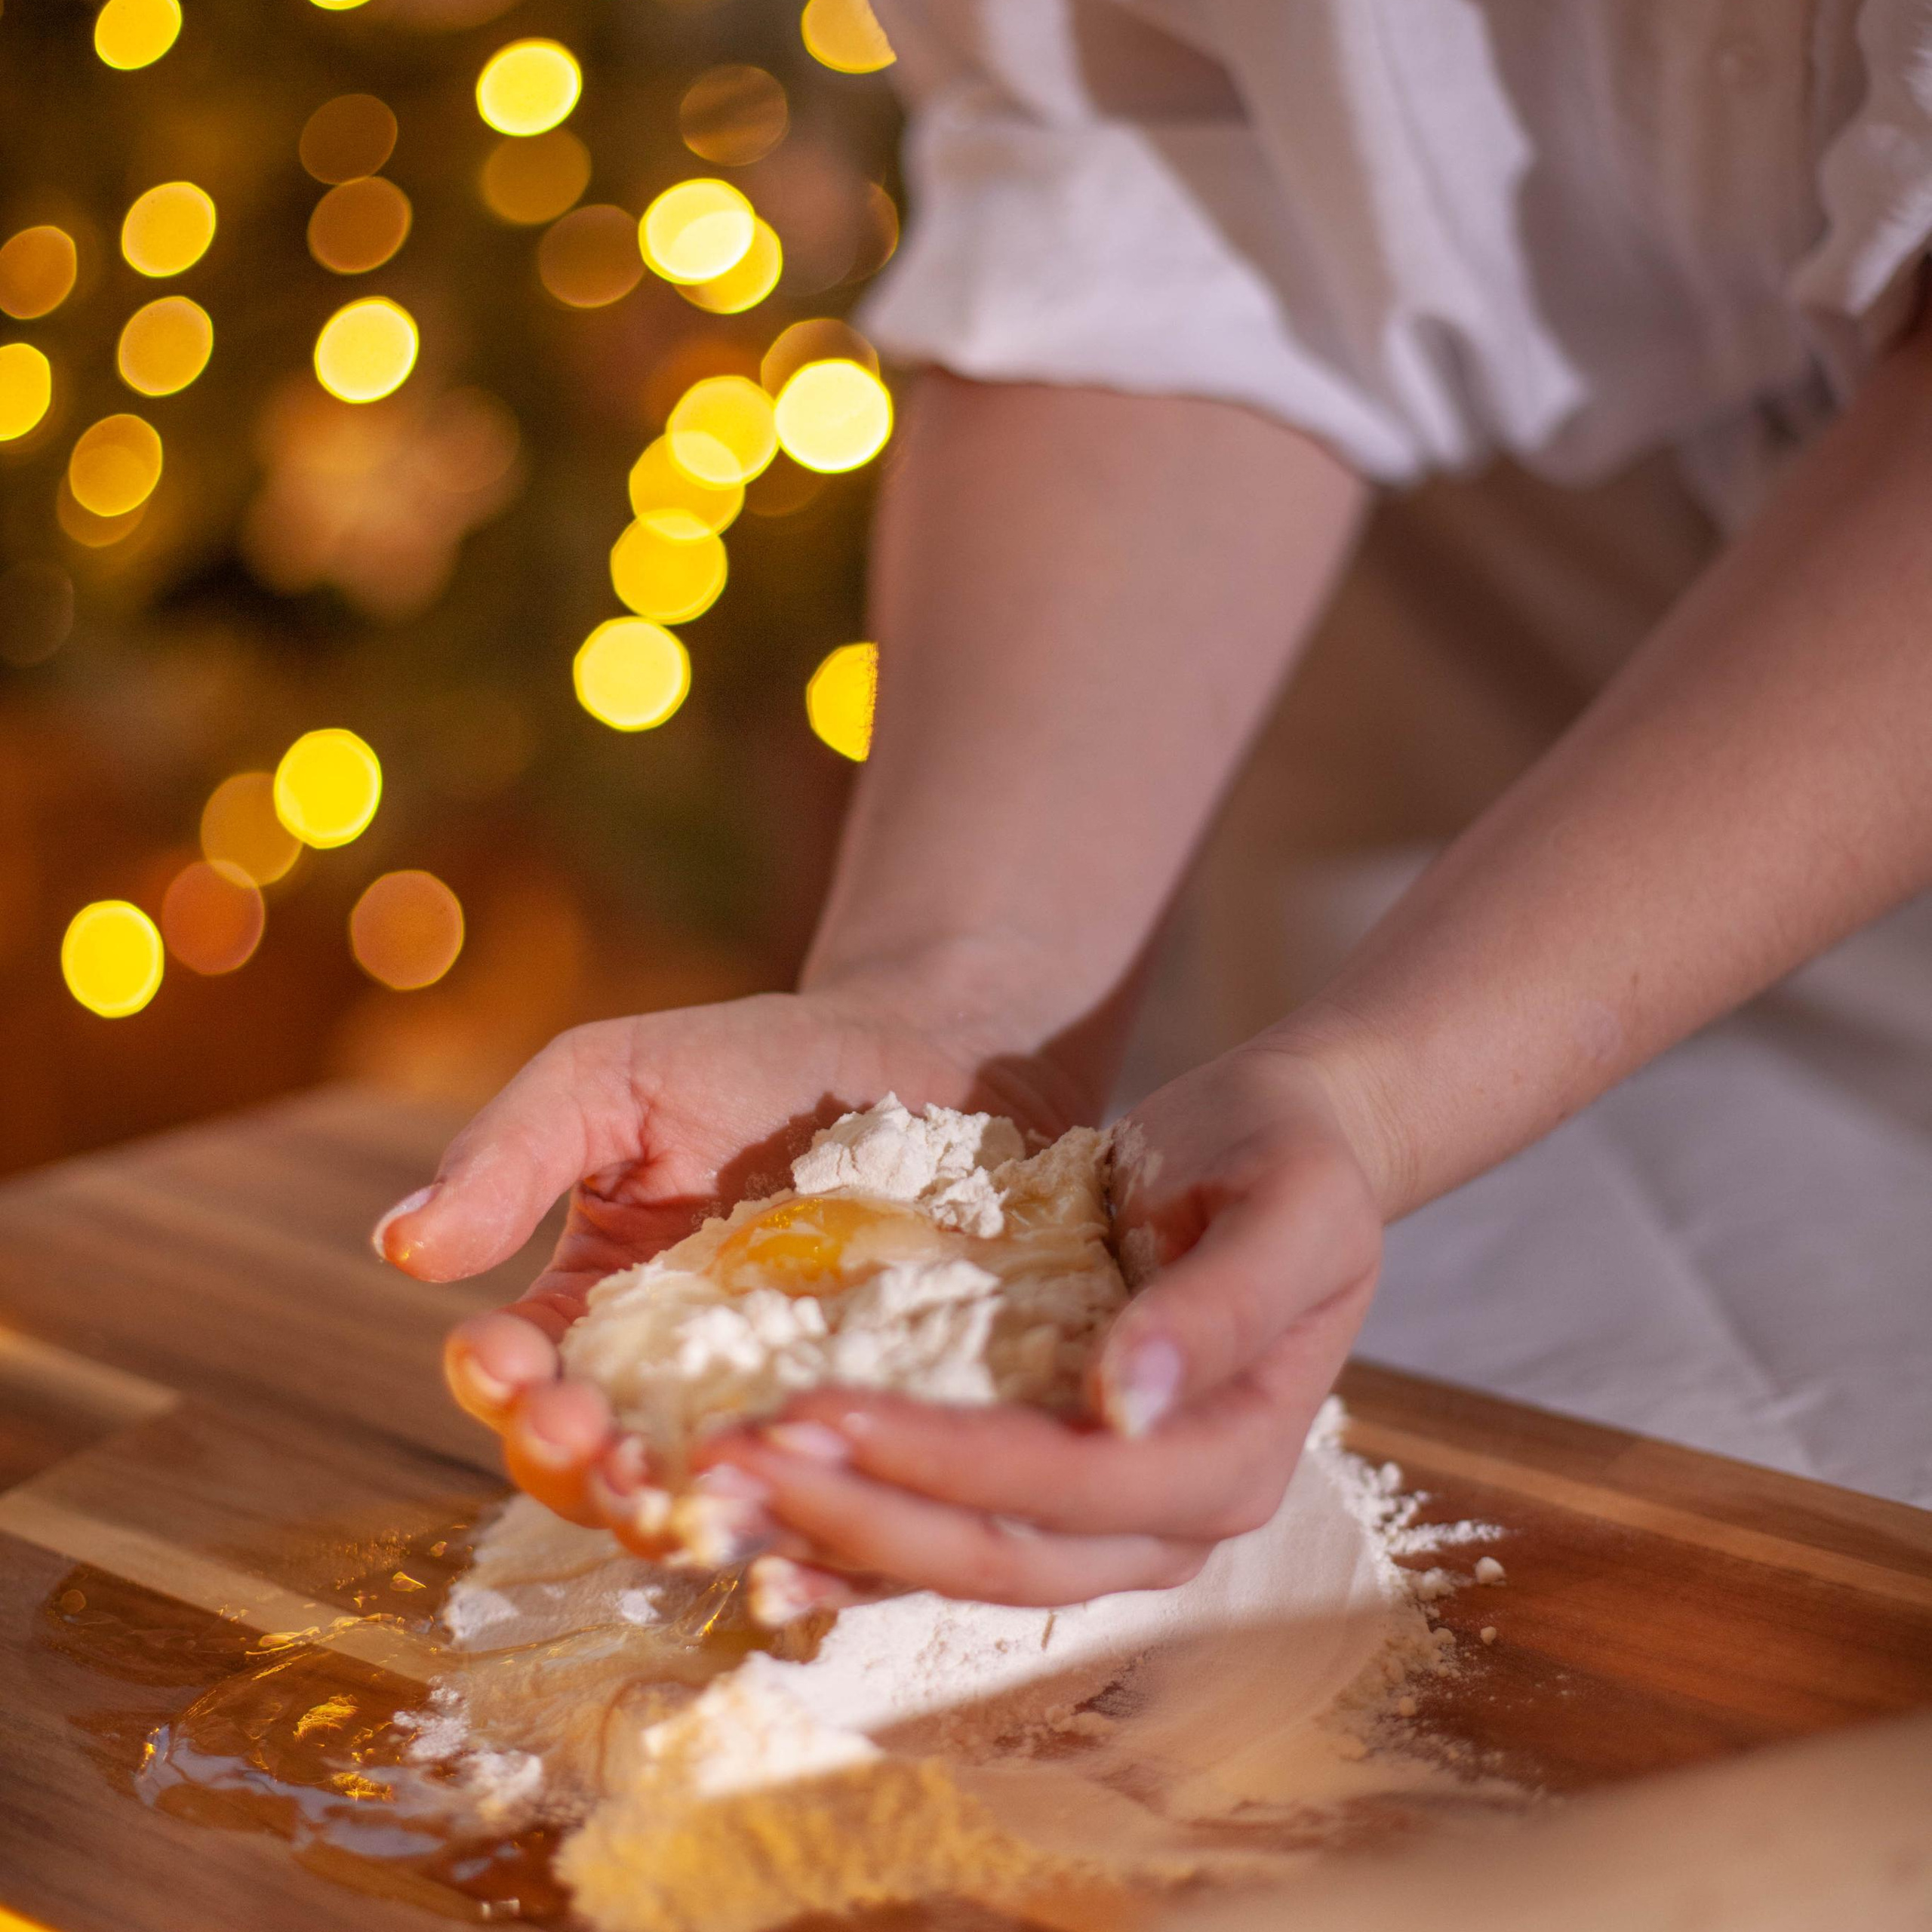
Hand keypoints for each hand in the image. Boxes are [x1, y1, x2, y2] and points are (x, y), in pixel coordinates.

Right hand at [374, 984, 1084, 1527]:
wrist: (916, 1053)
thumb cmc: (748, 1060)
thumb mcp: (613, 1080)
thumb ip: (513, 1155)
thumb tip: (398, 1245)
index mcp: (587, 1310)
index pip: (516, 1377)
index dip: (498, 1386)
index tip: (504, 1365)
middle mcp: (666, 1384)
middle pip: (594, 1469)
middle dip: (579, 1473)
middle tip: (600, 1454)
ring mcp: (767, 1410)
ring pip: (704, 1500)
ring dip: (678, 1512)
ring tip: (686, 1496)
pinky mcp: (861, 1422)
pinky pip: (822, 1490)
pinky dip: (803, 1510)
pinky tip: (802, 1493)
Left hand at [694, 1039, 1387, 1613]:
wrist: (1281, 1152)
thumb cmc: (1286, 1161)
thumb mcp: (1287, 1209)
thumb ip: (1221, 1308)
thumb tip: (1121, 1406)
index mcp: (1231, 1457)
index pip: (1070, 1484)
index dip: (943, 1461)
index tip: (823, 1409)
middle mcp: (1169, 1518)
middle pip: (998, 1553)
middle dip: (858, 1516)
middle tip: (730, 1466)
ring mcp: (1106, 1520)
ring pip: (958, 1565)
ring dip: (833, 1538)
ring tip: (713, 1499)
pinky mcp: (1048, 1489)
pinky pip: (947, 1539)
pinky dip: (855, 1547)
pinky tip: (763, 1541)